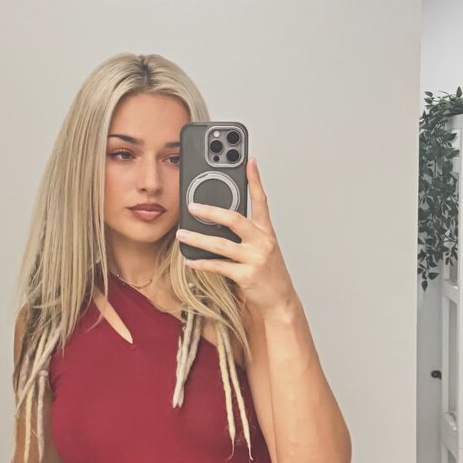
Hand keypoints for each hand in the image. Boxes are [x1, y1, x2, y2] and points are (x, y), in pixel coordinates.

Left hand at [176, 157, 295, 316]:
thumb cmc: (268, 273)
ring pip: (221, 244)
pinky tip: (190, 260)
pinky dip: (202, 263)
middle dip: (211, 211)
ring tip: (182, 234)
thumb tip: (219, 222)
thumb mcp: (262, 249)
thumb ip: (245, 234)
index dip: (255, 180)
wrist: (280, 300)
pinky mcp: (246, 276)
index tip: (249, 162)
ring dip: (198, 239)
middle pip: (235, 219)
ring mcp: (255, 259)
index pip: (261, 200)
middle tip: (192, 206)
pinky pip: (218, 266)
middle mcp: (262, 242)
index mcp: (266, 232)